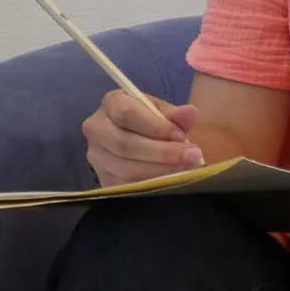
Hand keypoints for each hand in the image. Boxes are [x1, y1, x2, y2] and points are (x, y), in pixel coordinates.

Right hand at [82, 90, 203, 186]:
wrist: (139, 140)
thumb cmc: (150, 121)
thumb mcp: (163, 112)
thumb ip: (176, 114)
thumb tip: (190, 113)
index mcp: (112, 103)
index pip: (127, 114)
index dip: (156, 127)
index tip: (181, 136)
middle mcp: (97, 129)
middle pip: (126, 144)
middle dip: (163, 152)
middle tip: (192, 156)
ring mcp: (97, 157)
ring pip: (127, 169)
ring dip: (160, 171)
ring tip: (186, 168)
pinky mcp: (103, 180)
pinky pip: (127, 187)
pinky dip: (152, 185)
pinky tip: (172, 181)